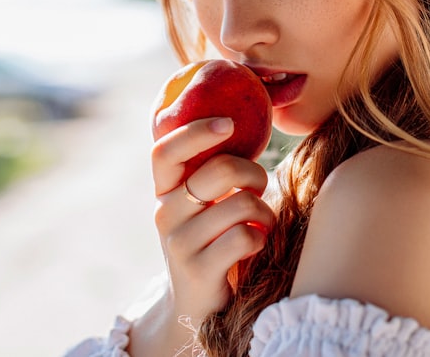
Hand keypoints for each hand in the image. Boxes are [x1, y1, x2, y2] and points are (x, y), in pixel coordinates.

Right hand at [150, 116, 274, 321]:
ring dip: (264, 212)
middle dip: (253, 173)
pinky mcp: (199, 271)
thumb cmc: (212, 241)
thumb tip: (241, 122)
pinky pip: (244, 237)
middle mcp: (165, 214)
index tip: (228, 123)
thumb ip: (209, 173)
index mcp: (164, 192)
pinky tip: (255, 245)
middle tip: (259, 187)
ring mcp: (180, 244)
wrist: (195, 307)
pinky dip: (260, 238)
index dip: (195, 131)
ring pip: (241, 204)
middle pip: (218, 170)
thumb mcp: (201, 206)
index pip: (164, 151)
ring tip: (261, 223)